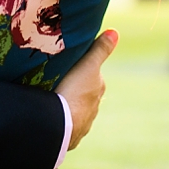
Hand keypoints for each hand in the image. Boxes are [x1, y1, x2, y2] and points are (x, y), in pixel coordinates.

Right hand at [56, 29, 117, 149]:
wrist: (62, 125)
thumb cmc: (76, 92)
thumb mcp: (88, 65)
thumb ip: (100, 50)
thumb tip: (115, 32)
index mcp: (98, 89)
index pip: (92, 76)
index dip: (82, 70)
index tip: (70, 66)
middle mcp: (94, 107)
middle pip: (84, 94)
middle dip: (75, 89)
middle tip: (59, 82)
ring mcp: (83, 123)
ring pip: (75, 110)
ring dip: (68, 106)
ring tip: (53, 100)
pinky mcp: (71, 136)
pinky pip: (66, 125)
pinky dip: (62, 120)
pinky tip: (53, 117)